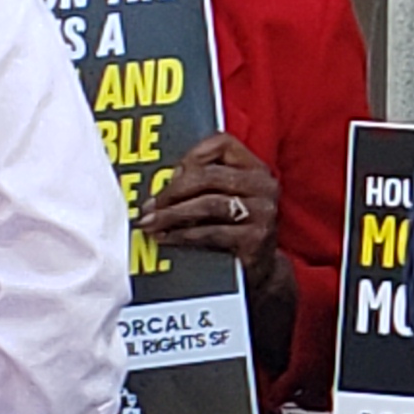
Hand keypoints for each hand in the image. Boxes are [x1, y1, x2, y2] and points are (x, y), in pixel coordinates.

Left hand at [142, 131, 284, 288]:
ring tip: (150, 223)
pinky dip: (183, 235)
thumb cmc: (233, 229)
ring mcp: (263, 212)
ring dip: (173, 215)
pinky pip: (211, 232)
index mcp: (255, 168)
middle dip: (173, 191)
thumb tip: (167, 182)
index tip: (170, 174)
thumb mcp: (224, 199)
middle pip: (209, 175)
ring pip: (209, 204)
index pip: (223, 143)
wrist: (260, 270)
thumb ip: (201, 183)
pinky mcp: (256, 239)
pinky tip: (166, 238)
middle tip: (150, 206)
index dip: (192, 154)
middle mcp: (264, 185)